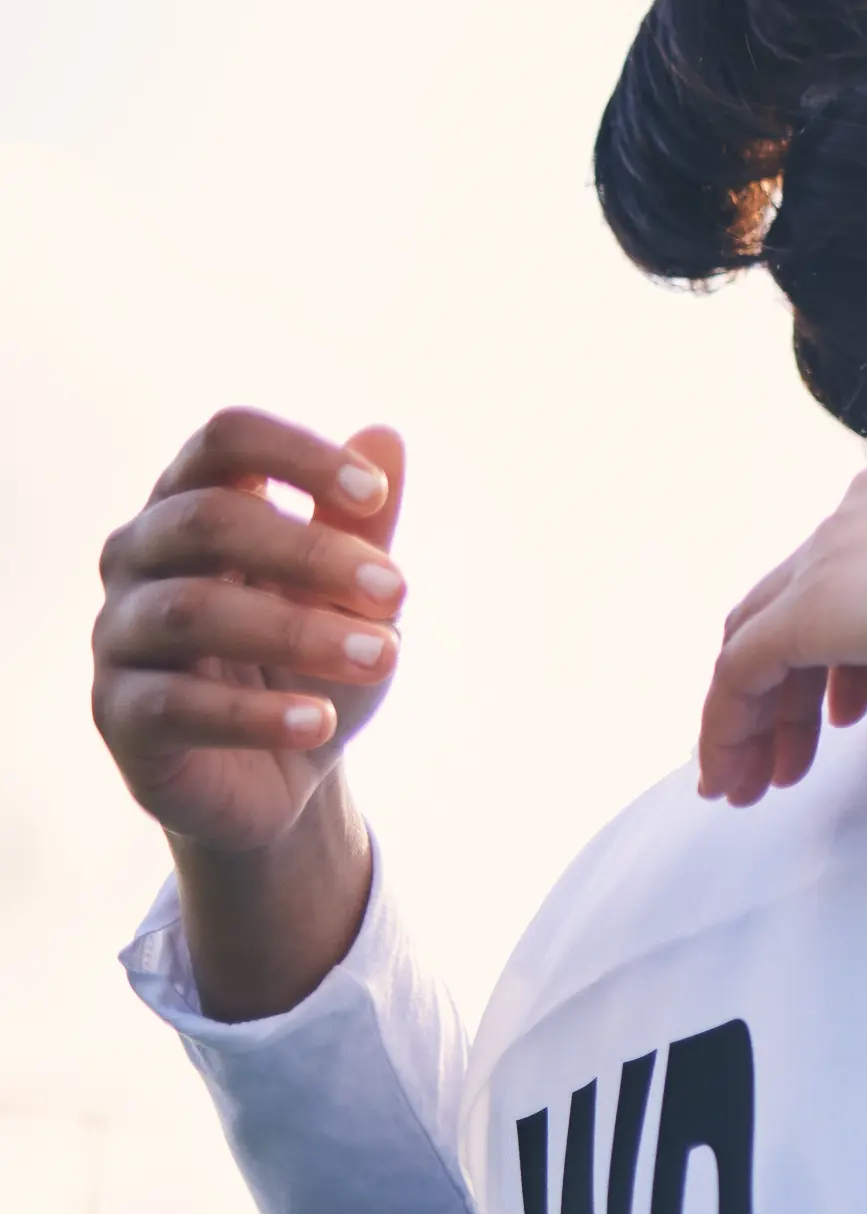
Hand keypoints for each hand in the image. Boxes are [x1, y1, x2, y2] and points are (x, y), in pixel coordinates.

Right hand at [93, 410, 409, 1018]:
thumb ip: (360, 524)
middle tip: (401, 593)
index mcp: (193, 507)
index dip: (296, 454)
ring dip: (298, 632)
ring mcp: (119, 634)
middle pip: (207, 519)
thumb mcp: (349, 595)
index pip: (224, 441)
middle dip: (313, 552)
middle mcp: (139, 558)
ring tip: (386, 657)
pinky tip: (317, 723)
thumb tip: (384, 435)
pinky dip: (255, 714)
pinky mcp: (118, 715)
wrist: (278, 778)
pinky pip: (176, 705)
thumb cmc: (309, 663)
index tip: (374, 496)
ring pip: (192, 611)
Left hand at [701, 451, 866, 803]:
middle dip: (787, 688)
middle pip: (790, 604)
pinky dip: (728, 728)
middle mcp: (859, 509)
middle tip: (797, 754)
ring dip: (757, 716)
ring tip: (764, 781)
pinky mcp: (813, 610)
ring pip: (756, 640)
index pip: (846, 568)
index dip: (835, 647)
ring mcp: (831, 554)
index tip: (845, 711)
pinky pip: (740, 674)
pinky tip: (734, 777)